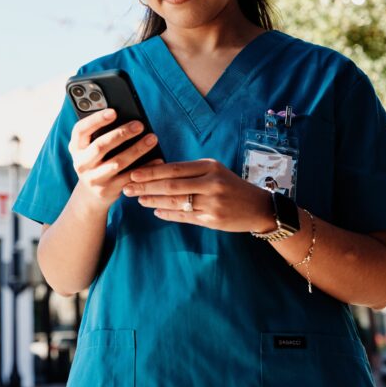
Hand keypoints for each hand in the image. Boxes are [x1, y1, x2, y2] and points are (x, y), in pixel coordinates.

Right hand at [68, 108, 161, 209]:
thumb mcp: (90, 148)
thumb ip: (100, 133)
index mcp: (75, 147)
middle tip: (139, 125)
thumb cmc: (95, 161)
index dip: (96, 120)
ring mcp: (94, 178)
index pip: (81, 130)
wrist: (90, 194)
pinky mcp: (107, 190)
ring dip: (137, 150)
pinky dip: (144, 168)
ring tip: (152, 138)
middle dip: (121, 134)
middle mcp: (81, 163)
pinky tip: (156, 159)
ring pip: (117, 162)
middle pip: (100, 146)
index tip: (114, 112)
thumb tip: (126, 117)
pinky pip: (129, 177)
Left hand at [121, 159, 274, 232]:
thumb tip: (157, 172)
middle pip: (170, 185)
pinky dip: (167, 213)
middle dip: (145, 187)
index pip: (173, 168)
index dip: (151, 171)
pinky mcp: (212, 220)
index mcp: (209, 167)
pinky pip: (184, 216)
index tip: (134, 173)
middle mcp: (211, 183)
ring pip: (175, 202)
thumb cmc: (231, 186)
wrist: (258, 207)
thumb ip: (190, 171)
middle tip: (127, 188)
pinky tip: (156, 211)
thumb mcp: (214, 170)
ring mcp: (212, 203)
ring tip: (139, 200)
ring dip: (153, 201)